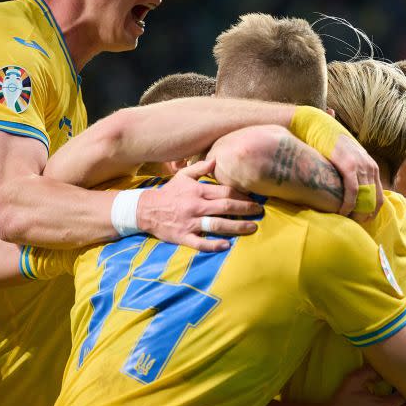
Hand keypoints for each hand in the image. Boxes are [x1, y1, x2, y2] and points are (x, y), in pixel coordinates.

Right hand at [136, 159, 262, 251]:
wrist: (146, 209)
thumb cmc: (169, 192)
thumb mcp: (183, 176)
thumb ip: (201, 168)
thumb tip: (217, 159)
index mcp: (198, 191)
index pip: (226, 192)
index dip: (242, 196)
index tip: (255, 199)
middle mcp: (196, 206)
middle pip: (226, 208)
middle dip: (246, 210)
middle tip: (260, 212)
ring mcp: (190, 222)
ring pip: (217, 225)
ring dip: (237, 227)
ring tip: (252, 228)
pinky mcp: (183, 237)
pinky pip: (200, 243)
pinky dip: (213, 245)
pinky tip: (226, 245)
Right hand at [329, 134, 383, 220]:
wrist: (322, 127)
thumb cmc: (332, 146)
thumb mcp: (349, 159)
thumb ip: (354, 173)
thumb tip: (352, 190)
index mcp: (372, 167)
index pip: (380, 195)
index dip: (374, 211)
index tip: (366, 221)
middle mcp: (370, 167)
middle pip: (374, 199)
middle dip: (366, 214)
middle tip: (356, 225)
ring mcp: (360, 166)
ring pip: (364, 197)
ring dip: (357, 212)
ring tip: (349, 221)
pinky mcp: (349, 166)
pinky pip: (352, 191)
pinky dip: (349, 203)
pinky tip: (343, 211)